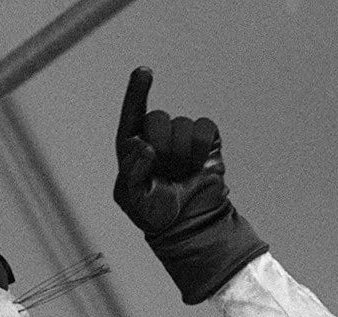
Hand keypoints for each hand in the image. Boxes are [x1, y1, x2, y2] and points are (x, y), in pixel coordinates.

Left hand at [112, 67, 227, 237]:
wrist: (188, 222)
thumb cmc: (154, 212)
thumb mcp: (134, 199)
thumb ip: (132, 173)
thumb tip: (143, 146)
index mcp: (132, 148)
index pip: (131, 115)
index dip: (136, 93)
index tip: (144, 71)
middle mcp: (156, 137)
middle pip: (156, 119)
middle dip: (161, 144)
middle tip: (164, 168)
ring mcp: (181, 137)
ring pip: (181, 124)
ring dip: (181, 152)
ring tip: (180, 171)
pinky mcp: (206, 140)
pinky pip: (204, 128)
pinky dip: (200, 148)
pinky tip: (197, 165)